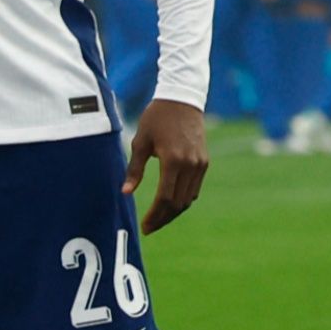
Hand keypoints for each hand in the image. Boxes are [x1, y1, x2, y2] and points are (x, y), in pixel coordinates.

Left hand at [123, 97, 208, 232]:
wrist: (182, 101)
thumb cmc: (156, 119)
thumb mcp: (140, 142)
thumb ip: (134, 170)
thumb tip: (125, 192)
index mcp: (173, 160)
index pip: (165, 198)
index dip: (155, 215)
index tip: (144, 226)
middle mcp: (191, 165)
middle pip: (179, 203)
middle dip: (163, 219)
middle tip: (149, 228)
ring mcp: (201, 164)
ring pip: (189, 198)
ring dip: (174, 212)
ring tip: (157, 219)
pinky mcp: (204, 162)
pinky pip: (194, 188)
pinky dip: (183, 200)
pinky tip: (169, 204)